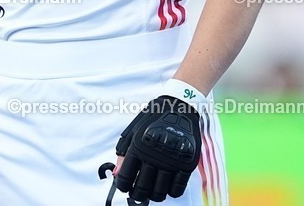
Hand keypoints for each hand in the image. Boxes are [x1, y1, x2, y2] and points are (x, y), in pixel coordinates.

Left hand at [114, 81, 202, 202]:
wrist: (179, 106)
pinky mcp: (186, 163)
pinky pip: (177, 188)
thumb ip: (124, 152)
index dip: (123, 186)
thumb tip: (117, 174)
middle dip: (137, 195)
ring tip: (152, 191)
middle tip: (137, 193)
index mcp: (138, 148)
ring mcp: (171, 161)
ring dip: (154, 195)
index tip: (125, 187)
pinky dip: (171, 193)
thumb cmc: (154, 117)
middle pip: (142, 188)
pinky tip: (167, 187)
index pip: (126, 177)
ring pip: (160, 192)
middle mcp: (154, 156)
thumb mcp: (134, 130)